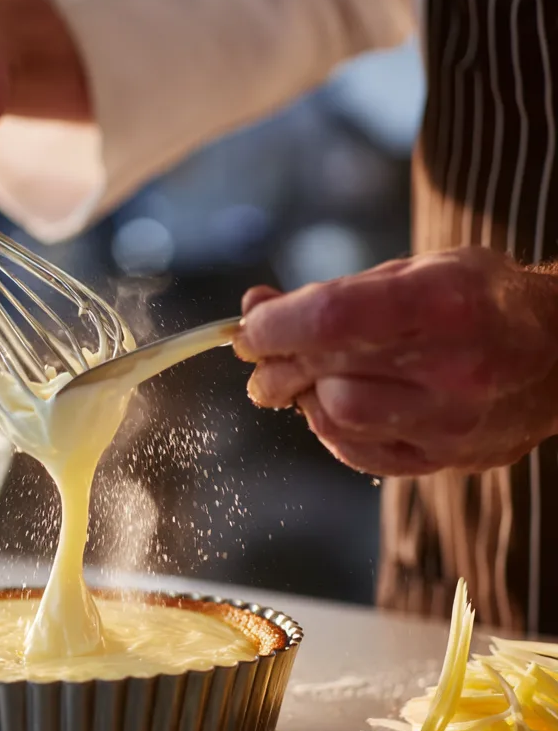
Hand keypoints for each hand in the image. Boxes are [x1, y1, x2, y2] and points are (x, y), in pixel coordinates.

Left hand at [234, 248, 557, 475]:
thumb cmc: (479, 299)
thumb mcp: (415, 271)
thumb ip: (334, 292)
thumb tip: (254, 307)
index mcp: (446, 303)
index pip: (332, 318)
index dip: (275, 325)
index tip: (250, 327)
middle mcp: (455, 368)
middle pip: (328, 373)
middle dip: (277, 364)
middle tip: (262, 356)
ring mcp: (452, 422)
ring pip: (337, 417)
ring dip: (305, 395)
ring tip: (307, 377)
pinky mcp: (446, 459)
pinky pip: (358, 453)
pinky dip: (331, 427)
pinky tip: (335, 403)